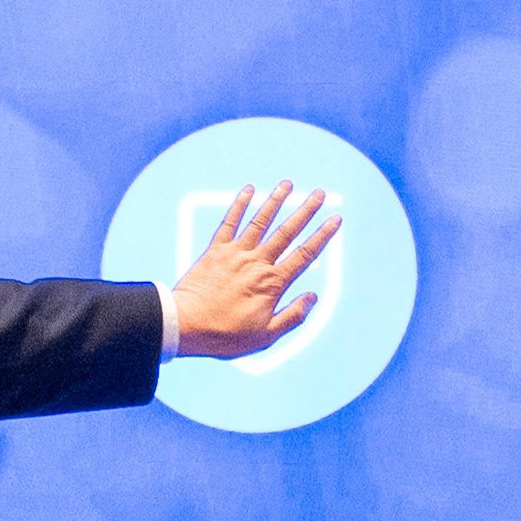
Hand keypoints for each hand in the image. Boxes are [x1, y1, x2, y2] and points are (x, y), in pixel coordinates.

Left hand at [170, 181, 343, 359]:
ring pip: (260, 222)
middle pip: (286, 232)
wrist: (185, 325)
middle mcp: (256, 263)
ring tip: (288, 184)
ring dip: (275, 201)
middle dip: (305, 211)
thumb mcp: (266, 336)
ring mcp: (235, 254)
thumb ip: (293, 316)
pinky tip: (248, 190)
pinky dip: (239, 205)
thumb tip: (313, 297)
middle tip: (320, 194)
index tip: (335, 220)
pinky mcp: (215, 251)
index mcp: (272, 283)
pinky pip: (229, 223)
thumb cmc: (225, 335)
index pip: (304, 255)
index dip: (322, 236)